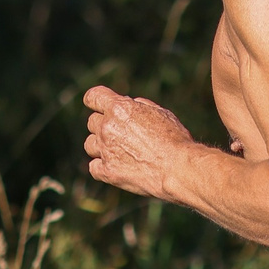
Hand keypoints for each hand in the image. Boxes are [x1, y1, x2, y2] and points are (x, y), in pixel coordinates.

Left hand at [83, 85, 194, 199]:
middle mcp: (108, 127)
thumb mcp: (161, 113)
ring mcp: (105, 150)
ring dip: (100, 145)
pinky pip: (93, 167)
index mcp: (119, 108)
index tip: (100, 106)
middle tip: (123, 134)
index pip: (93, 97)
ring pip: (89, 144)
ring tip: (119, 151)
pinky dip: (102, 166)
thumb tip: (129, 104)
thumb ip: (140, 106)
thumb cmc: (175, 140)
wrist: (178, 169)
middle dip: (104, 125)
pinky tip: (116, 167)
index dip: (95, 101)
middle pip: (92, 122)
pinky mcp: (107, 172)